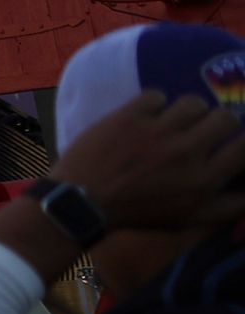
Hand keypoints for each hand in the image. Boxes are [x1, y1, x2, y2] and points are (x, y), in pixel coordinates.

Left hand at [57, 90, 244, 230]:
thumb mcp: (189, 218)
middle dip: (221, 121)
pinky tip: (150, 115)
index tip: (236, 139)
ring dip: (190, 111)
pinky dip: (156, 104)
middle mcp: (187, 151)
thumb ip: (228, 207)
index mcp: (205, 179)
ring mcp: (157, 130)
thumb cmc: (140, 213)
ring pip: (194, 102)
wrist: (84, 199)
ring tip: (180, 120)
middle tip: (209, 128)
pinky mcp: (129, 116)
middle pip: (226, 117)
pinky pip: (156, 95)